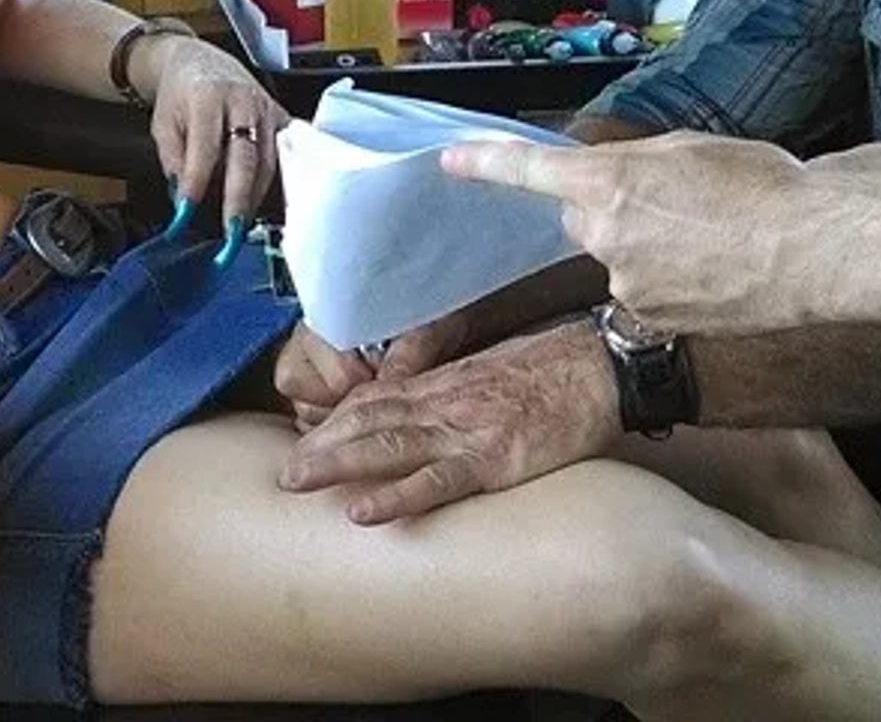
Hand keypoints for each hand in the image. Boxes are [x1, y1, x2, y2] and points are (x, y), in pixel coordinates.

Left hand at [144, 38, 288, 241]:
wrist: (200, 61)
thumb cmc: (181, 93)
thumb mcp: (163, 122)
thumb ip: (173, 159)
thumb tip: (183, 198)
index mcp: (208, 97)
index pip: (205, 147)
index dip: (197, 182)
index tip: (187, 212)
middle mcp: (242, 101)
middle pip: (245, 157)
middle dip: (238, 198)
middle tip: (230, 232)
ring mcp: (267, 108)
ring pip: (269, 160)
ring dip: (256, 196)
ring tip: (242, 224)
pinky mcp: (282, 116)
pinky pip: (287, 153)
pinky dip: (280, 180)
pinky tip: (271, 202)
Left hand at [280, 321, 617, 523]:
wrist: (597, 368)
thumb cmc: (549, 371)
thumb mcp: (488, 374)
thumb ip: (449, 390)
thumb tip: (416, 408)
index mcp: (443, 384)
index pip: (375, 400)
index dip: (335, 420)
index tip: (302, 439)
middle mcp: (443, 403)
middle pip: (370, 422)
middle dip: (323, 445)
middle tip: (283, 472)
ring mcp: (465, 430)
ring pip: (389, 447)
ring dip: (339, 465)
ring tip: (298, 482)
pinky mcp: (492, 459)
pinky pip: (437, 481)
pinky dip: (397, 497)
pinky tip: (364, 512)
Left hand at [442, 131, 821, 337]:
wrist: (812, 247)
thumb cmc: (761, 186)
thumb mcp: (687, 148)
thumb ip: (634, 160)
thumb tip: (611, 170)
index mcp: (609, 181)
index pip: (529, 170)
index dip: (485, 163)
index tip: (451, 160)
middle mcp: (606, 235)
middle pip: (583, 216)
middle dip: (611, 208)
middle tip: (671, 201)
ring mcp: (628, 283)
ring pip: (616, 256)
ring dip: (646, 246)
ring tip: (710, 237)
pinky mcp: (655, 318)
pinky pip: (646, 290)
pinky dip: (670, 280)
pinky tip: (715, 269)